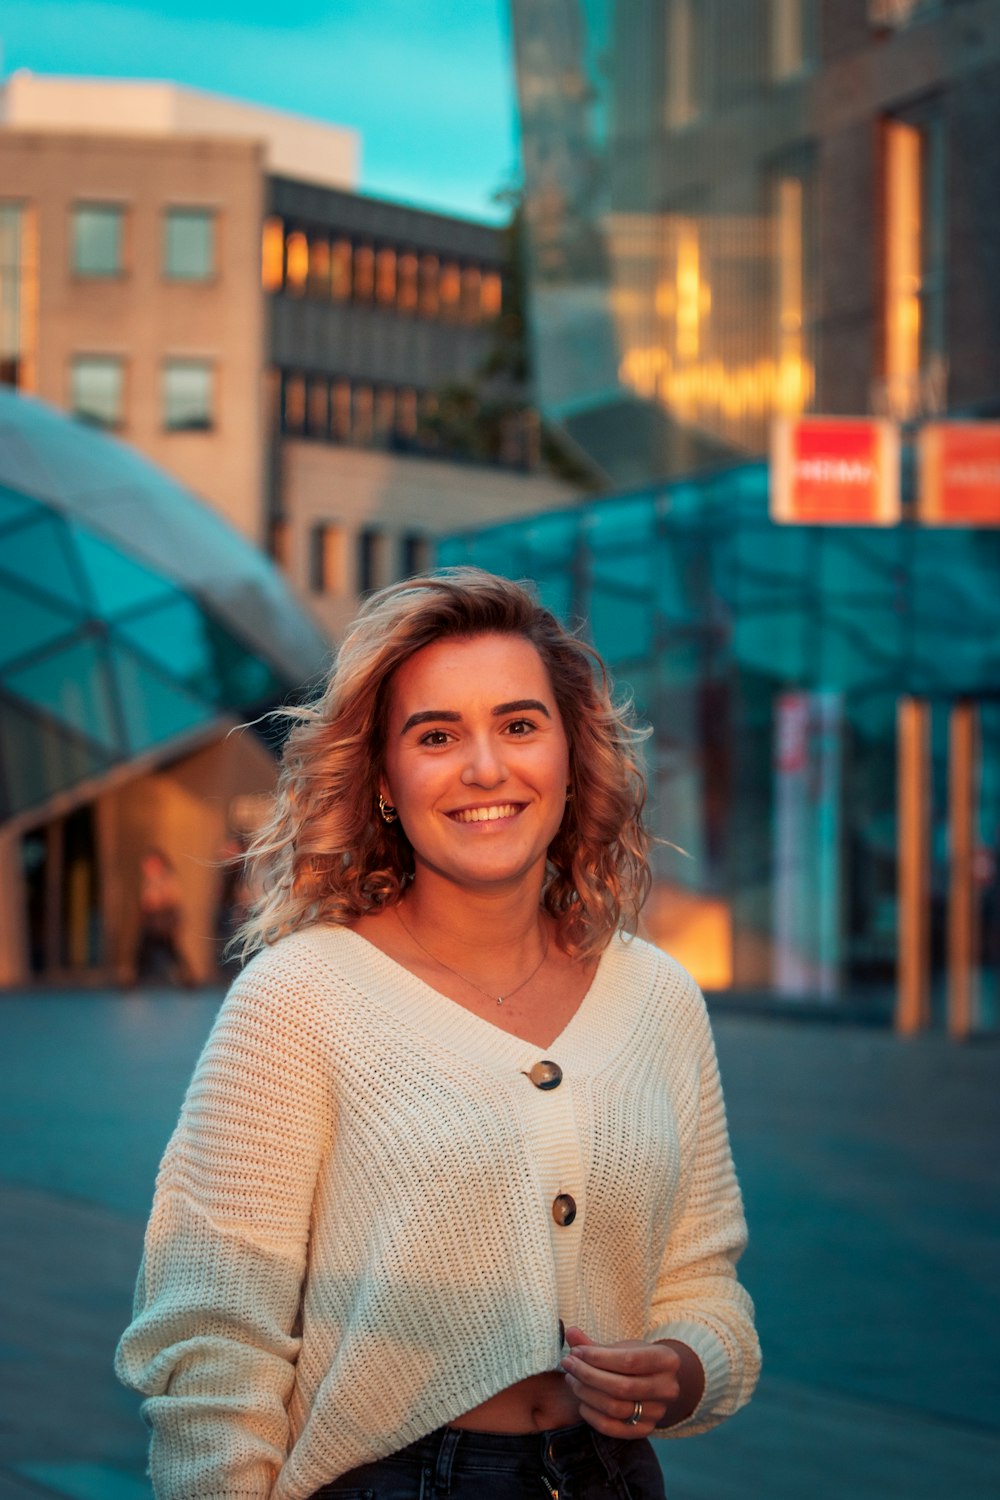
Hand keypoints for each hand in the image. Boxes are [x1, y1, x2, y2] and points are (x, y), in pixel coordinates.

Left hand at [559, 1326, 702, 1436]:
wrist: (657, 1384)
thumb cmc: (637, 1360)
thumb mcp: (622, 1347)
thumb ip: (595, 1344)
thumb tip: (570, 1333)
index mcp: (667, 1360)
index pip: (628, 1361)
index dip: (597, 1357)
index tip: (576, 1351)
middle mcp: (668, 1389)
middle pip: (621, 1387)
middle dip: (588, 1375)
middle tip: (568, 1365)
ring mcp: (658, 1413)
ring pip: (615, 1408)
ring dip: (586, 1394)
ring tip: (572, 1380)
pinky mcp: (646, 1430)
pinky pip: (613, 1428)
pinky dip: (592, 1416)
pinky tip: (581, 1402)